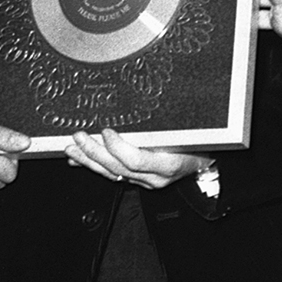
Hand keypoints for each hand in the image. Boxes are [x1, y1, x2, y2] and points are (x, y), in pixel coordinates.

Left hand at [64, 128, 207, 189]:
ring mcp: (146, 181)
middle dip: (95, 153)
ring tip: (73, 149)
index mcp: (169, 163)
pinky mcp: (139, 181)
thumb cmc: (201, 141)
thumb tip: (144, 100)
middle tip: (80, 137)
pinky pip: (113, 176)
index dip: (118, 147)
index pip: (136, 160)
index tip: (106, 131)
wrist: (208, 162)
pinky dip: (94, 167)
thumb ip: (167, 122)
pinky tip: (78, 161)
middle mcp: (156, 177)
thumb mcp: (189, 129)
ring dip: (89, 161)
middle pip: (119, 168)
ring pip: (112, 175)